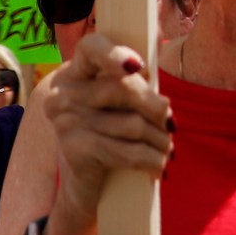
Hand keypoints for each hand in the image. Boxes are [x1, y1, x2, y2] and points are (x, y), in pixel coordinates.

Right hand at [38, 34, 173, 234]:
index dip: (115, 53)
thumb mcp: (114, 106)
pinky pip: (128, 152)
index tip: (139, 67)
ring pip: (133, 124)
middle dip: (157, 108)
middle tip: (172, 124)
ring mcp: (66, 121)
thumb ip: (133, 87)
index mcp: (74, 72)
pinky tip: (161, 166)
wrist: (79, 187)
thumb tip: (165, 99)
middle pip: (124, 87)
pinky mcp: (75, 149)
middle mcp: (64, 94)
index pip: (91, 47)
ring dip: (160, 140)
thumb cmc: (106, 136)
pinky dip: (152, 160)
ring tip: (167, 147)